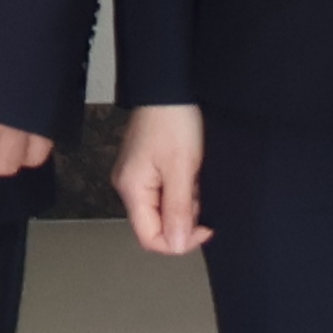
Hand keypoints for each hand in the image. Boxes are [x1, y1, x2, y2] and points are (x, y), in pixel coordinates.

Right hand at [113, 103, 208, 254]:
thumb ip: (178, 210)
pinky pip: (163, 194)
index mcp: (132, 189)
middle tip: (198, 192)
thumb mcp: (182, 169)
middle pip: (156, 225)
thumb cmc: (171, 120)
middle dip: (183, 217)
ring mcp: (135, 178)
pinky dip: (180, 190)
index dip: (179, 241)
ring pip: (163, 210)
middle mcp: (128, 187)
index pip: (150, 238)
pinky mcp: (144, 170)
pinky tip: (188, 171)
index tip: (204, 229)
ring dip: (184, 202)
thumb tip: (177, 243)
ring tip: (193, 176)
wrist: (167, 89)